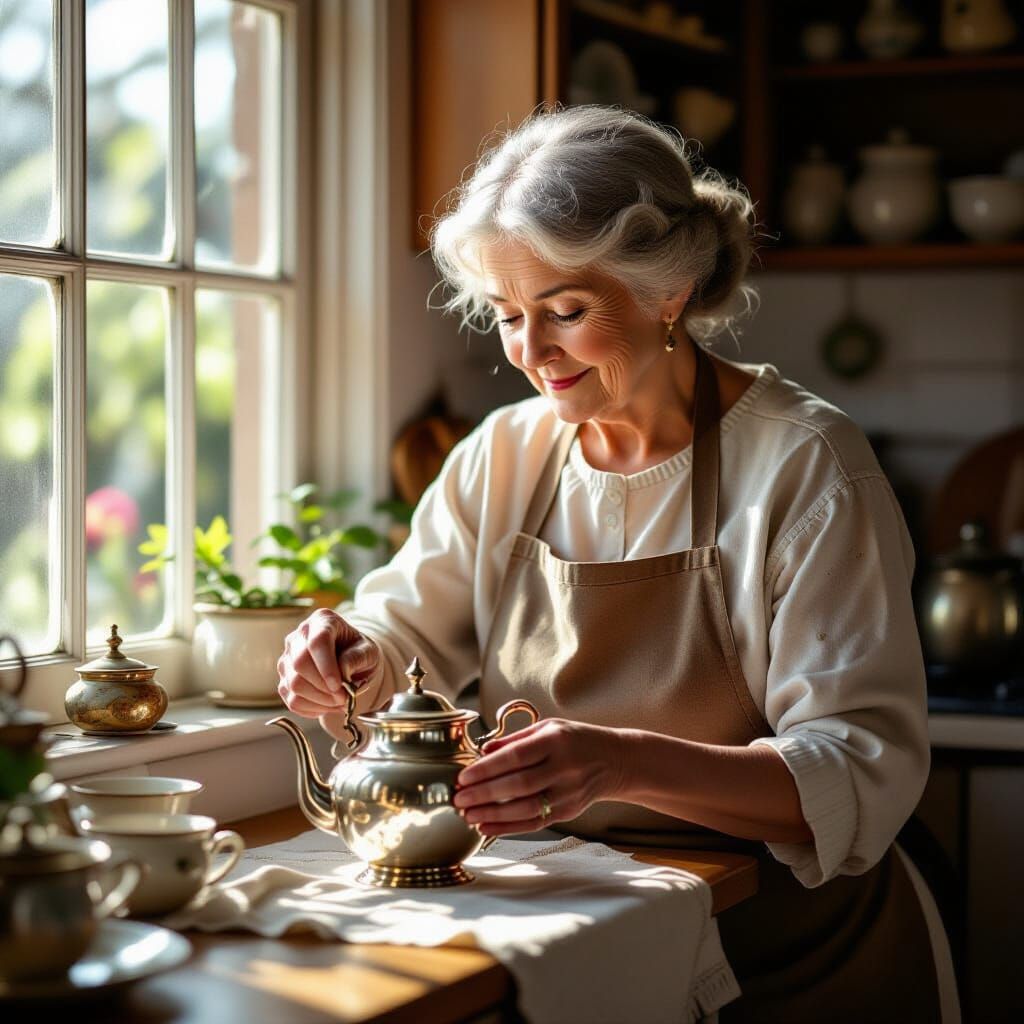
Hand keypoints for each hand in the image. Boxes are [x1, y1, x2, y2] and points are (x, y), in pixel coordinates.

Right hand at [277, 609, 380, 716]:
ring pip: (294, 684)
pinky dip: (313, 708)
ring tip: (340, 701)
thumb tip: (342, 671)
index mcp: (322, 621)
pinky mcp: (284, 680)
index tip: (339, 686)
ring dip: (320, 700)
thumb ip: (358, 657)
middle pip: (300, 664)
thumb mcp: (369, 651)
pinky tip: (328, 704)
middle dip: (324, 687)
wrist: (350, 664)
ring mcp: (287, 658)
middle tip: (345, 697)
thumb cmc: (359, 653)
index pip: (317, 642)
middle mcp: (298, 636)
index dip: (326, 667)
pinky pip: (292, 701)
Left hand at [453, 719, 623, 836]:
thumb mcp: (548, 728)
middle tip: (459, 799)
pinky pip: (535, 822)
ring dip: (492, 814)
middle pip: (518, 785)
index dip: (486, 769)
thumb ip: (514, 740)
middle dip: (484, 794)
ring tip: (468, 815)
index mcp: (555, 741)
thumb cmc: (575, 740)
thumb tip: (483, 751)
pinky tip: (486, 826)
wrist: (615, 760)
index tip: (463, 777)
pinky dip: (508, 828)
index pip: (515, 757)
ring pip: (525, 809)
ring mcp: (567, 792)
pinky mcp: (568, 811)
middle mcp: (563, 768)